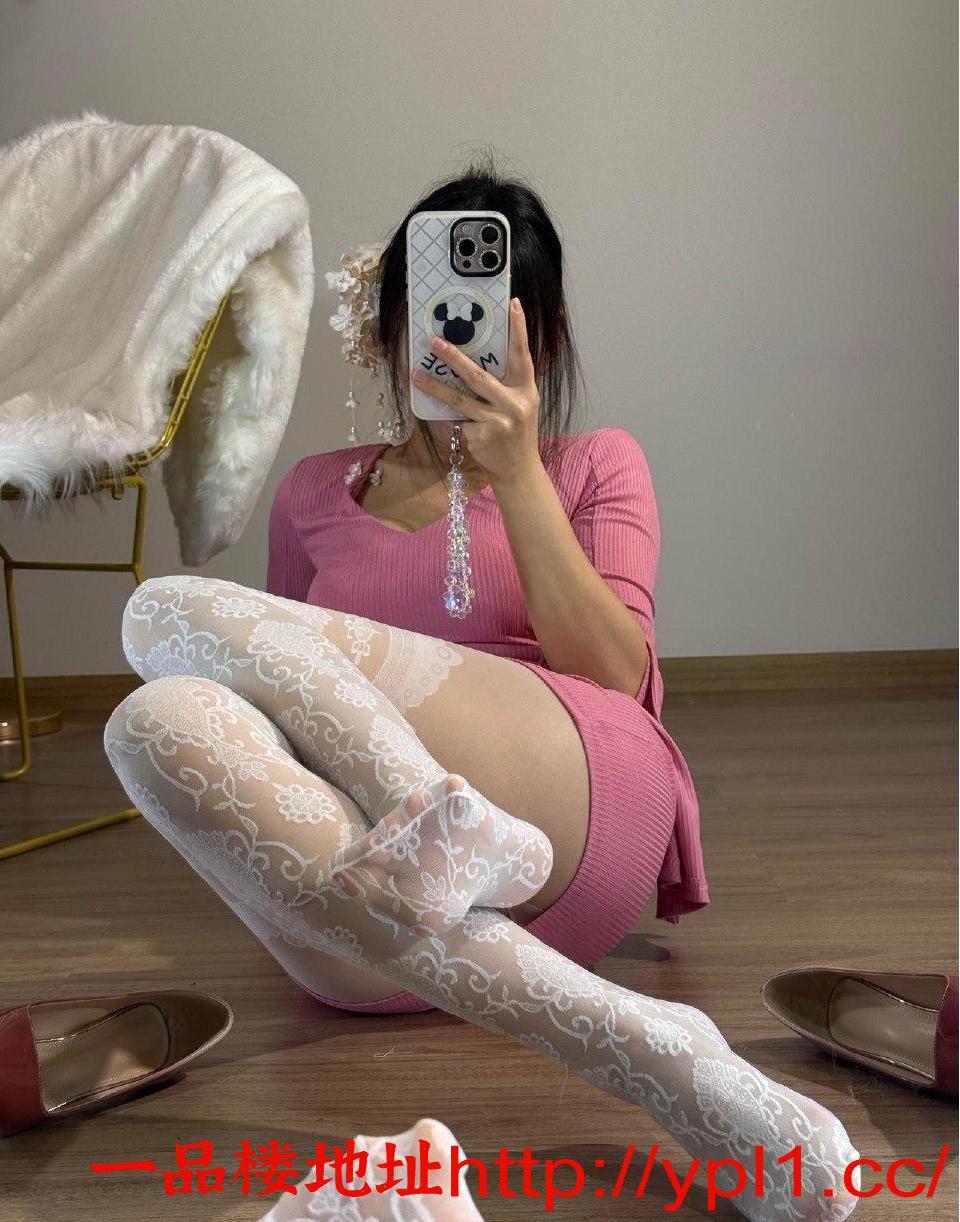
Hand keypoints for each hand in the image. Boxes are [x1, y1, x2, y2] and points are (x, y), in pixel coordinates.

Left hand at [411, 297, 541, 483]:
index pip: (522, 354)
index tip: (513, 304)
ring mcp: (495, 422)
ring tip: (416, 375)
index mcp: (526, 390)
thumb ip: (507, 383)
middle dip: (454, 358)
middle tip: (434, 342)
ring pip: (458, 400)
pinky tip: (435, 411)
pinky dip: (446, 415)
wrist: (519, 469)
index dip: (519, 329)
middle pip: (478, 376)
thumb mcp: (522, 404)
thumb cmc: (517, 431)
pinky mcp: (479, 437)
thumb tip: (475, 358)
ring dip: (434, 387)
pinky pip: (457, 420)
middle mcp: (513, 404)